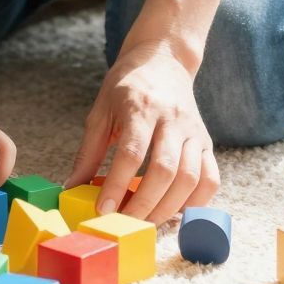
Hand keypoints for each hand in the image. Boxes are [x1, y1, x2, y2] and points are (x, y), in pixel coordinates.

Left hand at [65, 38, 219, 225]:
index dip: (118, 185)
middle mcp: (172, 118)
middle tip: (125, 223)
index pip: (132, 152)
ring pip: (190, 177)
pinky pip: (211, 178)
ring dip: (169, 208)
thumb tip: (72, 188)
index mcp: (140, 107)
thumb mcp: (100, 110)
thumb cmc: (127, 86)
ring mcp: (194, 130)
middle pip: (164, 169)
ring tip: (146, 222)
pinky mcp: (207, 141)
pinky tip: (176, 211)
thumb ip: (88, 151)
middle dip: (144, 204)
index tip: (104, 210)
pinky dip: (196, 201)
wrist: (163, 60)